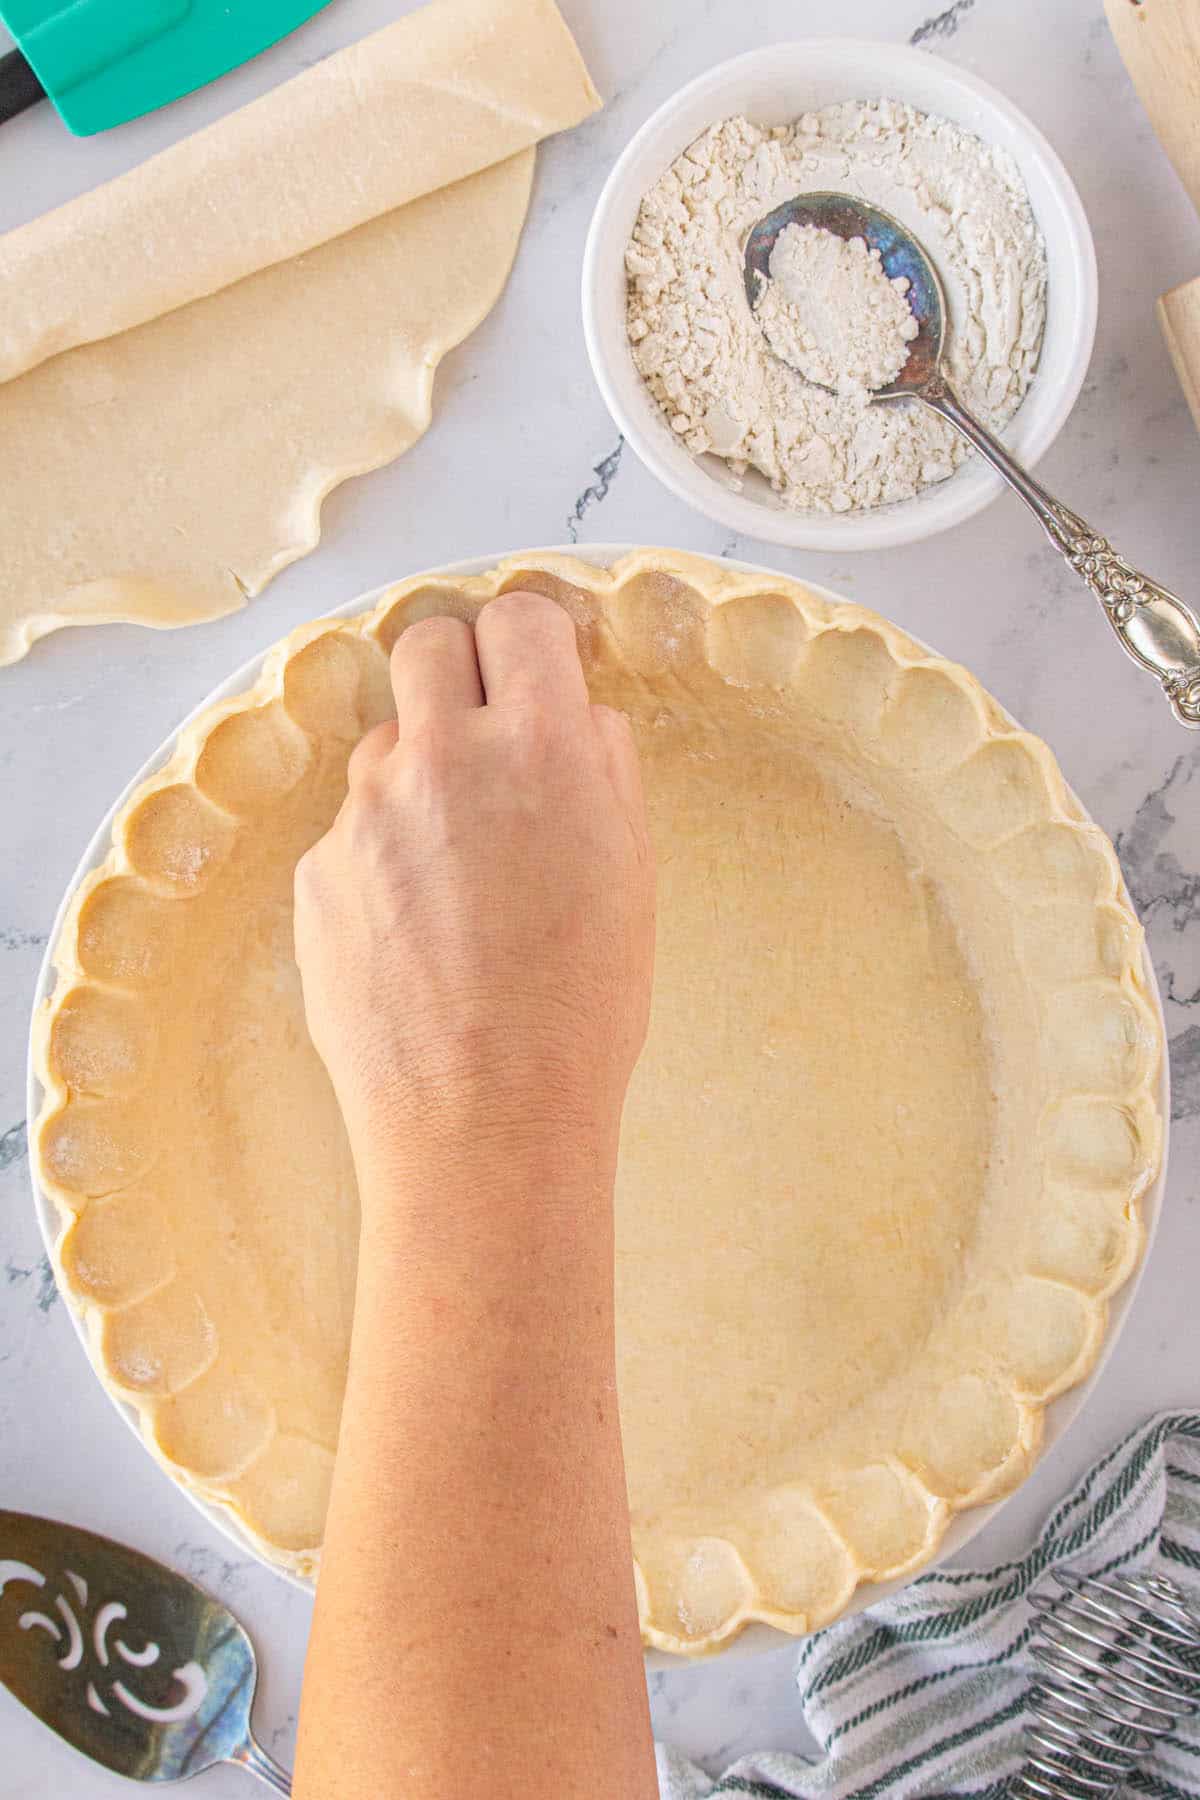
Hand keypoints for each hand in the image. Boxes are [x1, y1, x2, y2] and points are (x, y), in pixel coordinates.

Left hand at [294, 592, 654, 1212]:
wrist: (485, 1122)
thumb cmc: (580, 1010)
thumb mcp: (631, 874)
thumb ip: (602, 768)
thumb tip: (575, 715)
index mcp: (539, 747)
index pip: (517, 617)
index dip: (529, 637)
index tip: (533, 665)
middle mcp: (441, 759)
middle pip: (427, 644)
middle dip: (459, 672)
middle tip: (487, 736)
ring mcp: (365, 814)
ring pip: (387, 743)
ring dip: (420, 773)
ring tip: (459, 870)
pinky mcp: (316, 872)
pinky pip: (352, 827)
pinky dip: (383, 853)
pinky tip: (418, 928)